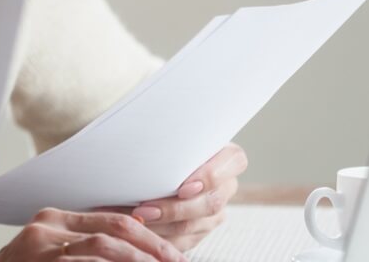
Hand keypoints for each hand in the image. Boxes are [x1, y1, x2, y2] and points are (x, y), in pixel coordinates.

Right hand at [0, 208, 185, 261]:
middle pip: (115, 229)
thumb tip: (134, 240)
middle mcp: (47, 227)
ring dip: (139, 261)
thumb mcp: (52, 253)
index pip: (113, 218)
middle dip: (152, 248)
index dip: (148, 236)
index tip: (172, 254)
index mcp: (54, 218)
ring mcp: (41, 248)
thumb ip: (84, 245)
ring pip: (105, 248)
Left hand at [114, 143, 246, 251]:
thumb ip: (171, 134)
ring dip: (162, 225)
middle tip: (145, 209)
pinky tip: (139, 229)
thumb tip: (147, 129)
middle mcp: (226, 185)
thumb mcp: (173, 133)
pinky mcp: (201, 229)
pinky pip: (185, 240)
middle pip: (211, 203)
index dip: (210, 177)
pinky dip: (160, 237)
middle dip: (175, 209)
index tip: (183, 187)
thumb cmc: (167, 142)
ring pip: (195, 225)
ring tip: (135, 219)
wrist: (163, 161)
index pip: (234, 162)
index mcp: (228, 156)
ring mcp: (215, 210)